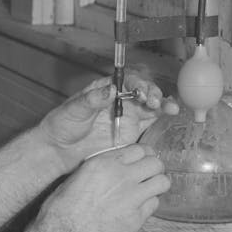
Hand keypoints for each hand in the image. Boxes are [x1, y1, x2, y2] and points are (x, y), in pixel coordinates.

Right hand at [38, 143, 169, 231]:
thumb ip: (100, 168)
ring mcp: (132, 197)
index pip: (139, 149)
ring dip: (157, 184)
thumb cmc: (63, 208)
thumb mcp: (78, 176)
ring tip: (149, 189)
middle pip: (155, 162)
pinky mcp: (137, 218)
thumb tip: (112, 166)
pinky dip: (150, 204)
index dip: (143, 154)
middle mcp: (121, 176)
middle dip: (154, 167)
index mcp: (104, 163)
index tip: (141, 159)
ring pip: (162, 182)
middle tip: (148, 174)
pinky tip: (140, 207)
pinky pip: (154, 204)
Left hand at [39, 72, 176, 171]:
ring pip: (150, 105)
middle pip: (142, 91)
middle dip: (152, 94)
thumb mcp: (74, 110)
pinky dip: (161, 116)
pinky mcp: (132, 131)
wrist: (60, 150)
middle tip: (154, 102)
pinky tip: (170, 114)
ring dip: (162, 104)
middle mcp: (119, 99)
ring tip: (170, 108)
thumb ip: (92, 100)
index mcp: (105, 89)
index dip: (137, 84)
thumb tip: (110, 89)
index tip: (142, 92)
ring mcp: (127, 115)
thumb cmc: (63, 125)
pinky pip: (150, 121)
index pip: (127, 81)